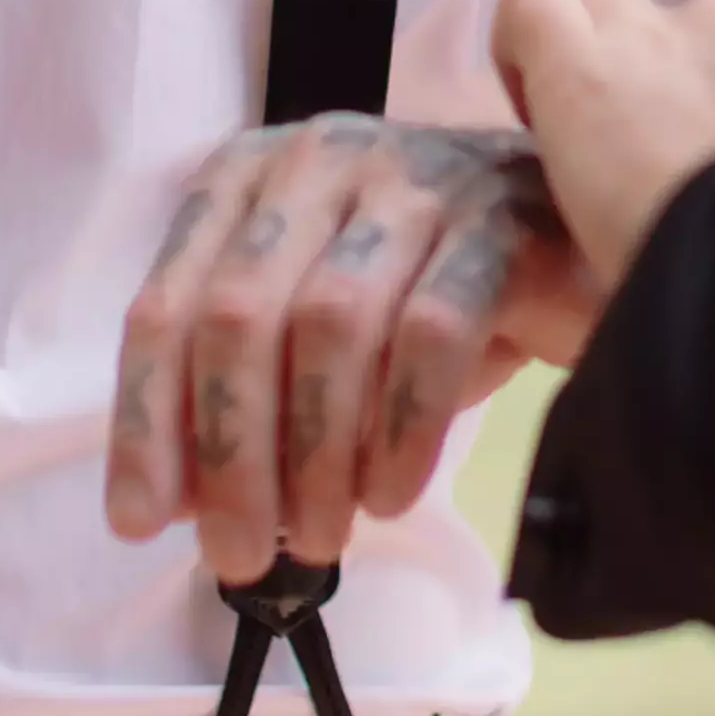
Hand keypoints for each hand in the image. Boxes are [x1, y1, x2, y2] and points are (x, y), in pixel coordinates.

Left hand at [105, 117, 598, 582]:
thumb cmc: (420, 295)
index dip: (145, 422)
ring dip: (315, 453)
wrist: (575, 241)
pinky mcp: (497, 216)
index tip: (139, 524)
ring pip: (332, 322)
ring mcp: (413, 176)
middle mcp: (320, 159)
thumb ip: (234, 395)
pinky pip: (432, 333)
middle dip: (230, 452)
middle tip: (238, 555)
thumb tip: (166, 505)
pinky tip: (390, 496)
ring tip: (319, 538)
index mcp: (249, 177)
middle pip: (240, 314)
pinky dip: (400, 431)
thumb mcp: (307, 335)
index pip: (168, 304)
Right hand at [490, 0, 714, 285]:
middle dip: (608, 27)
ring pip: (709, 20)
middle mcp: (657, 26)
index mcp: (585, 82)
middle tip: (642, 112)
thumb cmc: (684, 284)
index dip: (531, 39)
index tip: (549, 100)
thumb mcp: (592, 267)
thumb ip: (575, 207)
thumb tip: (579, 212)